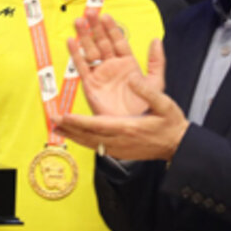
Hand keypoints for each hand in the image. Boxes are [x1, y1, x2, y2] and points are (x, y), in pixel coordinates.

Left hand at [58, 74, 187, 160]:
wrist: (178, 146)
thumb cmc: (171, 124)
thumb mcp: (164, 104)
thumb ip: (147, 91)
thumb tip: (132, 78)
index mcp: (128, 128)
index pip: (97, 125)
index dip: (78, 121)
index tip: (64, 117)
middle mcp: (120, 141)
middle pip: (88, 136)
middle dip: (69, 128)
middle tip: (53, 121)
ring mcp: (119, 149)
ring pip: (90, 143)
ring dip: (73, 135)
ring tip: (57, 128)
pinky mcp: (120, 152)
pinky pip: (97, 146)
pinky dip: (83, 140)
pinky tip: (75, 136)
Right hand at [68, 14, 160, 115]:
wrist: (135, 126)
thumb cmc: (146, 107)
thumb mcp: (156, 81)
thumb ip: (156, 61)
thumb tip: (157, 40)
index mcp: (127, 63)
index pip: (118, 41)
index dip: (112, 28)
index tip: (106, 15)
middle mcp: (112, 66)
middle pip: (102, 42)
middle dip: (95, 27)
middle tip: (89, 13)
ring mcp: (101, 74)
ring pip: (90, 51)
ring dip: (84, 36)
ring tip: (78, 22)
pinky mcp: (90, 85)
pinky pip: (82, 67)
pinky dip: (76, 54)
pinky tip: (72, 41)